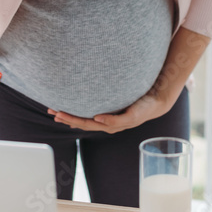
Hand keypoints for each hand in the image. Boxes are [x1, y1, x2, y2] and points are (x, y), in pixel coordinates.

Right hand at [46, 89, 171, 133]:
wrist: (157, 99)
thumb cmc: (135, 98)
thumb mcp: (118, 96)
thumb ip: (105, 95)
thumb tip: (89, 86)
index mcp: (106, 121)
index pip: (83, 121)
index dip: (68, 118)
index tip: (54, 113)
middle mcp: (111, 125)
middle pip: (86, 124)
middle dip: (69, 119)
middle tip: (54, 114)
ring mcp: (120, 123)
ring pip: (97, 125)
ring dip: (81, 121)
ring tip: (66, 115)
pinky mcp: (131, 118)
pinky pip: (117, 120)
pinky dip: (106, 120)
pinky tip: (96, 117)